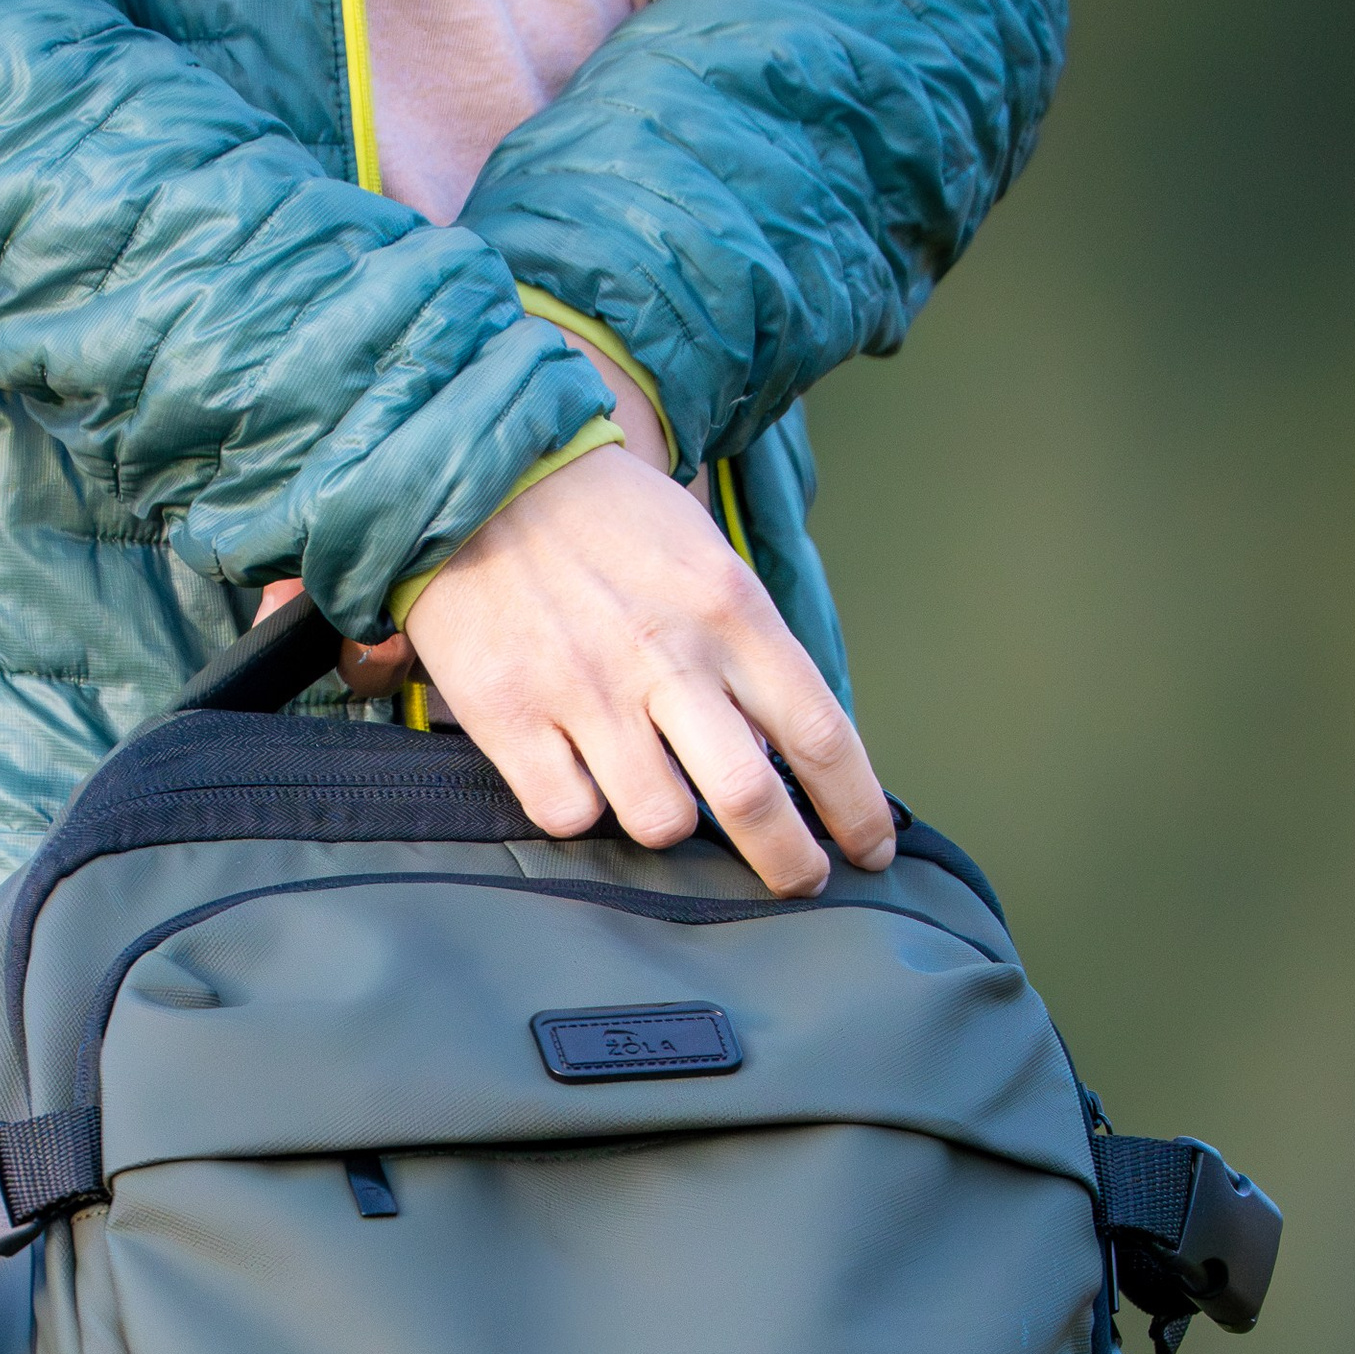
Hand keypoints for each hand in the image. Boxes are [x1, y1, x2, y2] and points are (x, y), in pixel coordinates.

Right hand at [401, 447, 893, 894]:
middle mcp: (665, 655)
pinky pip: (571, 816)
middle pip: (750, 798)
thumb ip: (748, 652)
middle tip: (799, 881)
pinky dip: (586, 813)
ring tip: (665, 799)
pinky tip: (584, 779)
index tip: (870, 849)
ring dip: (674, 829)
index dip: (857, 809)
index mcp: (729, 609)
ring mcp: (584, 690)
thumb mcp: (705, 560)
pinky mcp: (510, 716)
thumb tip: (781, 754)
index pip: (820, 733)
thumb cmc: (609, 522)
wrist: (484, 472)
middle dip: (789, 862)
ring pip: (660, 821)